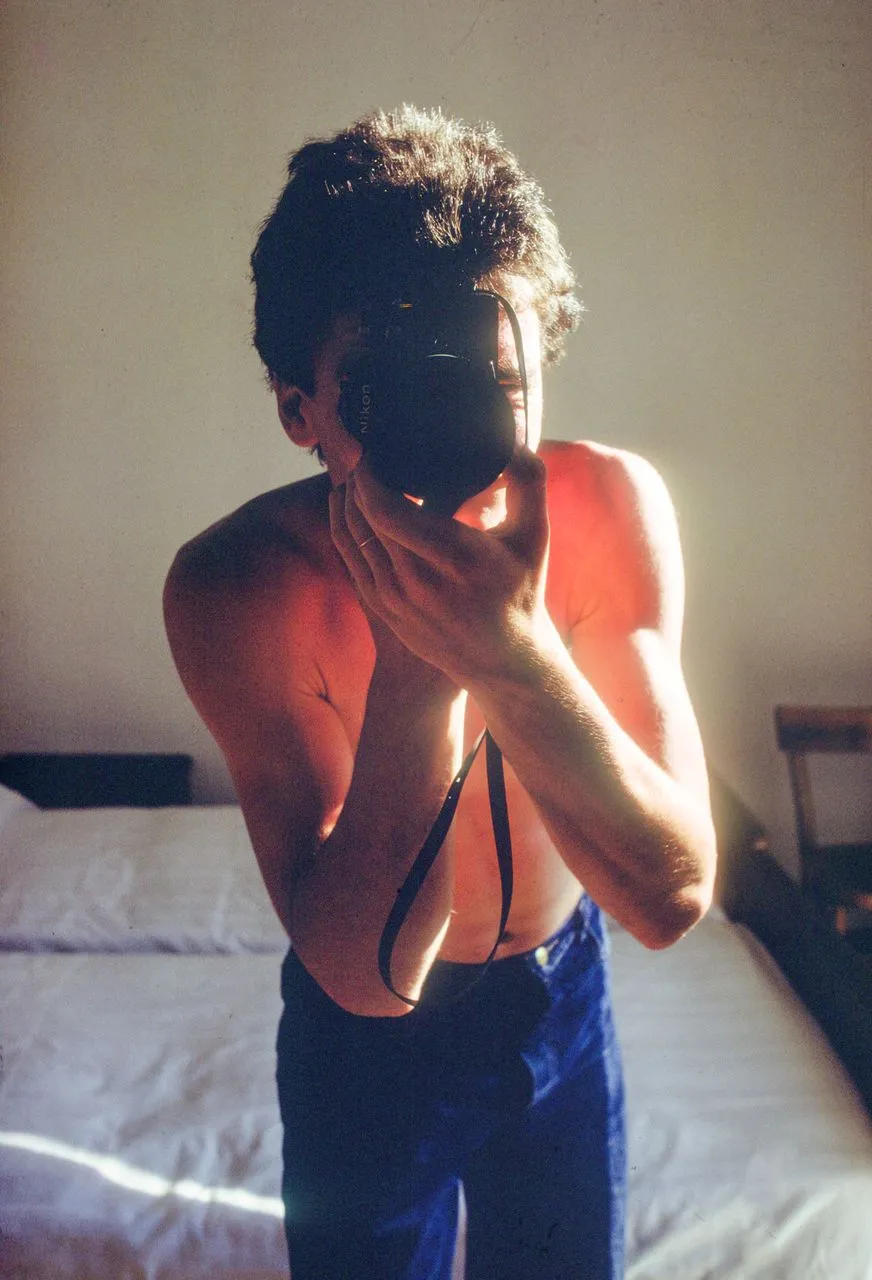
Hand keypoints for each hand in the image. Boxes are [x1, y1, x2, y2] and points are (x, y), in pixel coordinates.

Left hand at [327, 446, 551, 685]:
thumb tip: (511, 440)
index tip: (369, 450)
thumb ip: (529, 481)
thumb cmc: (521, 589)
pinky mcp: (384, 611)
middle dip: (356, 480)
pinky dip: (343, 527)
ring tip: (353, 473)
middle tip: (359, 451)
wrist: (505, 661)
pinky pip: (350, 560)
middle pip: (365, 519)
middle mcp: (420, 582)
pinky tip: (346, 506)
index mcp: (456, 557)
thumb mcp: (536, 535)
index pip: (388, 512)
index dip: (368, 478)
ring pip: (352, 537)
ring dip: (347, 500)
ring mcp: (397, 600)